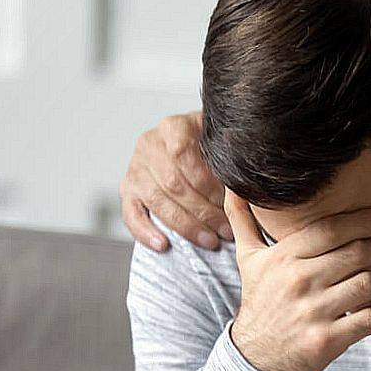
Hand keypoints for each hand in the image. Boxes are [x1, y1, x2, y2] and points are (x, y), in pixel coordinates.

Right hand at [120, 111, 231, 251]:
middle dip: (203, 211)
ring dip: (186, 225)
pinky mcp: (128, 191)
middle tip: (226, 229)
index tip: (228, 202)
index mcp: (173, 127)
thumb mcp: (221, 143)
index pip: (183, 154)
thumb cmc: (209, 149)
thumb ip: (228, 157)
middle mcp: (149, 145)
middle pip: (173, 182)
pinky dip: (146, 232)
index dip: (207, 182)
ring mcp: (136, 168)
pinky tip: (163, 244)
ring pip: (157, 201)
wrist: (190, 146)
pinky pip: (132, 214)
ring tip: (209, 240)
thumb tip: (242, 185)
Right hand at [225, 191, 370, 370]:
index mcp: (284, 258)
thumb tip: (233, 186)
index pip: (331, 229)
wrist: (255, 358)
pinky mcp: (327, 340)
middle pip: (356, 254)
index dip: (363, 221)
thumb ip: (243, 221)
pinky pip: (369, 319)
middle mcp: (299, 281)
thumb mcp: (249, 260)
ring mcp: (313, 312)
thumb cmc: (261, 302)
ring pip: (368, 284)